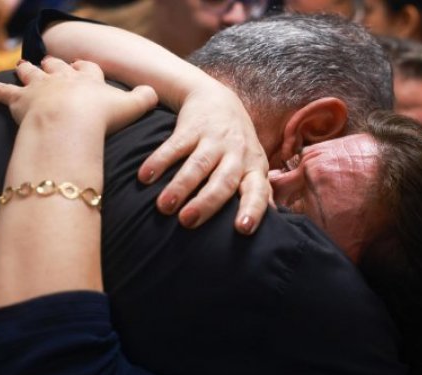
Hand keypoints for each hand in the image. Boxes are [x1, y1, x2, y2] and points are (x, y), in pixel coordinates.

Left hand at [0, 57, 156, 134]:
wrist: (71, 122)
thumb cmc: (102, 117)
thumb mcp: (132, 107)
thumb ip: (144, 99)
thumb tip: (154, 92)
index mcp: (88, 79)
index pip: (88, 69)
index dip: (86, 70)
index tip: (85, 69)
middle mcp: (62, 79)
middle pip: (57, 67)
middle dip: (56, 66)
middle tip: (53, 65)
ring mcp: (40, 88)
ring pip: (31, 74)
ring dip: (27, 71)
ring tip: (23, 67)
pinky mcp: (20, 102)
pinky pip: (3, 94)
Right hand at [137, 82, 272, 234]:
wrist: (216, 98)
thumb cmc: (237, 144)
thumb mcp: (253, 164)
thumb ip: (260, 192)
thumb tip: (275, 224)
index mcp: (253, 166)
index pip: (257, 190)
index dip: (251, 209)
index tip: (242, 229)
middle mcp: (236, 153)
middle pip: (224, 180)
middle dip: (206, 202)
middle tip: (187, 222)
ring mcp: (214, 138)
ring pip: (198, 165)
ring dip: (180, 186)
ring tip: (163, 207)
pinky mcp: (191, 127)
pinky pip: (175, 146)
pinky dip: (159, 161)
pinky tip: (145, 177)